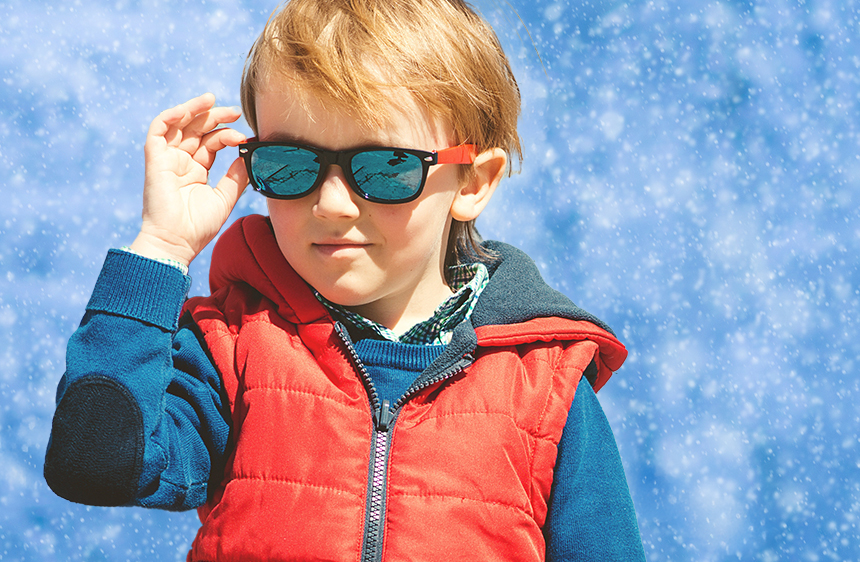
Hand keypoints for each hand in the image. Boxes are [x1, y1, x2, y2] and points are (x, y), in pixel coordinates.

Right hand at [130, 93, 248, 265]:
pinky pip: (157, 130)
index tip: (245, 137)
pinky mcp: (154, 160)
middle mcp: (181, 162)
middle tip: (235, 112)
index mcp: (196, 171)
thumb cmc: (198, 228)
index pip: (212, 143)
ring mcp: (167, 160)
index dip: (227, 135)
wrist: (176, 243)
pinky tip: (188, 109)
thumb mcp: (225, 198)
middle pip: (196, 130)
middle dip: (214, 117)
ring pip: (178, 125)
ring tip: (212, 100)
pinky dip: (170, 116)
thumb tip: (250, 156)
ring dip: (194, 110)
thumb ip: (236, 177)